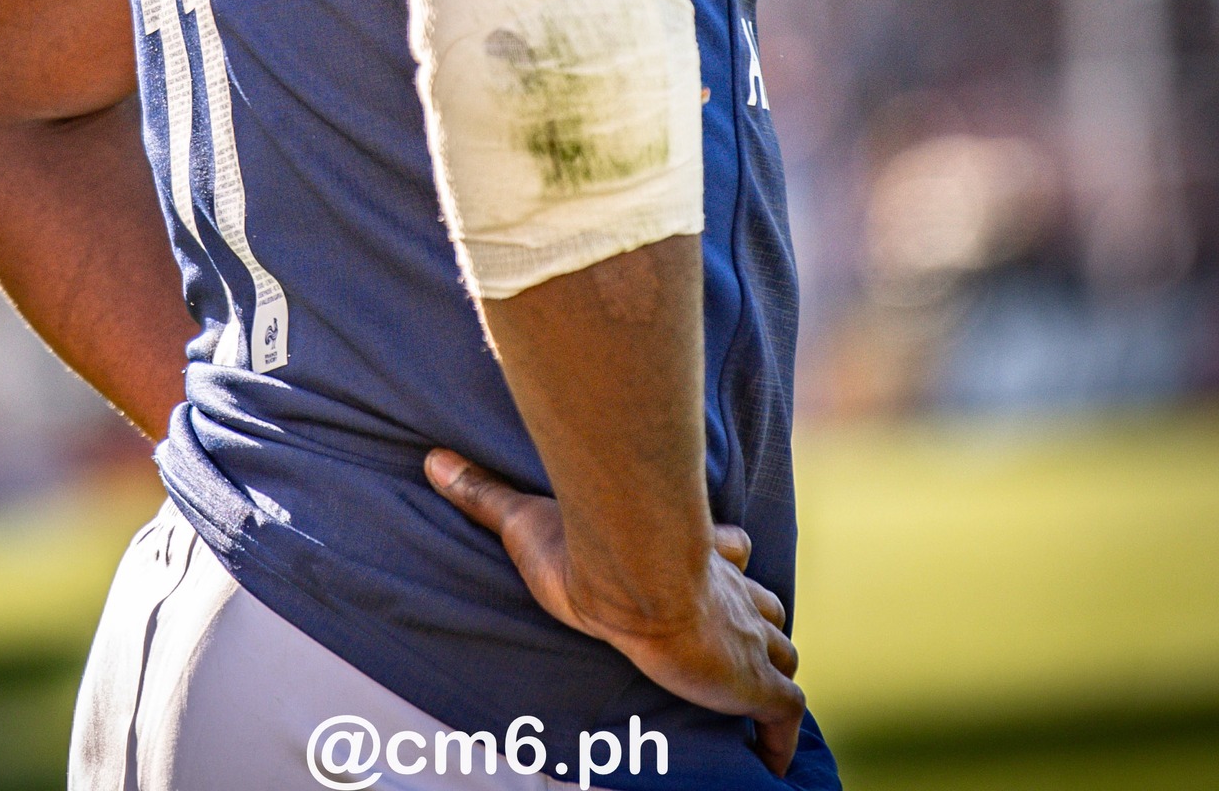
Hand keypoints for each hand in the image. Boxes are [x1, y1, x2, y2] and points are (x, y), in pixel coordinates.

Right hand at [425, 449, 804, 777]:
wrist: (637, 579)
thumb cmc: (587, 547)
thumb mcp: (526, 518)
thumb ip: (484, 494)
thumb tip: (433, 459)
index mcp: (692, 553)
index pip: (729, 551)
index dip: (728, 561)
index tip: (723, 563)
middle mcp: (729, 593)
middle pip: (764, 604)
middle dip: (756, 621)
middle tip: (738, 644)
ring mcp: (748, 640)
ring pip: (783, 652)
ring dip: (772, 670)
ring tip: (754, 694)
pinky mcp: (757, 684)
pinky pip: (785, 716)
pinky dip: (782, 738)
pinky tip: (773, 758)